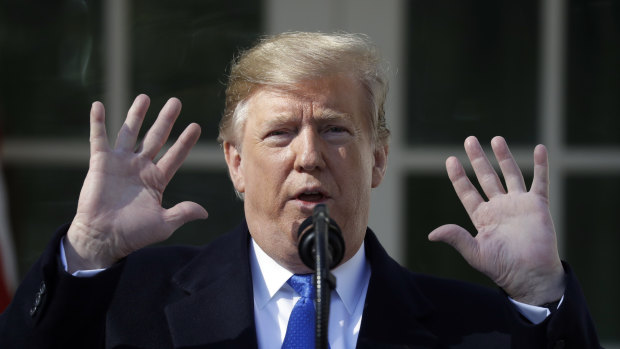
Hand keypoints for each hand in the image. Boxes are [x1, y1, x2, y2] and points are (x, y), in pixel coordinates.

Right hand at [64, 95, 207, 271]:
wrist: (102, 238)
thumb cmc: (133, 234)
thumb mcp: (163, 224)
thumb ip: (182, 213)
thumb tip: (205, 212)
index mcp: (156, 179)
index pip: (175, 155)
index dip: (185, 142)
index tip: (195, 126)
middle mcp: (140, 167)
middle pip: (156, 137)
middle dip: (166, 120)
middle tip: (176, 102)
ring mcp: (120, 163)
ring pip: (130, 132)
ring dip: (136, 115)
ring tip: (145, 97)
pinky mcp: (100, 163)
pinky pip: (99, 139)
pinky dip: (98, 122)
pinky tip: (98, 106)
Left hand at [429, 136, 564, 304]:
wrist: (531, 275)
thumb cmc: (502, 267)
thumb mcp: (475, 252)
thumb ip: (456, 238)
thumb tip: (432, 234)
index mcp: (482, 216)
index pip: (466, 191)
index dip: (458, 176)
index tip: (451, 159)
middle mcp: (499, 207)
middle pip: (486, 177)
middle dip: (478, 159)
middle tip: (469, 140)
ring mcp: (518, 204)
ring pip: (510, 174)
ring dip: (503, 157)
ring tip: (496, 139)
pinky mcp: (537, 205)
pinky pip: (540, 181)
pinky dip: (540, 165)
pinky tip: (540, 148)